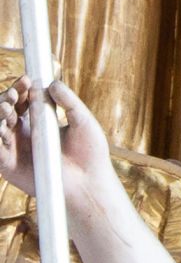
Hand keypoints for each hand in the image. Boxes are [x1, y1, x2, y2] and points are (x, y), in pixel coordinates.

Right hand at [0, 78, 117, 218]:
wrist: (89, 182)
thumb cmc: (89, 152)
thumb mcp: (81, 120)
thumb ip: (68, 101)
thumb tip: (54, 82)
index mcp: (37, 122)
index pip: (22, 101)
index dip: (21, 89)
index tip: (26, 80)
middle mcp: (22, 135)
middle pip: (5, 111)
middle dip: (6, 99)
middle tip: (15, 95)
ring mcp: (14, 150)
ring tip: (8, 108)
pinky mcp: (9, 167)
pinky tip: (1, 127)